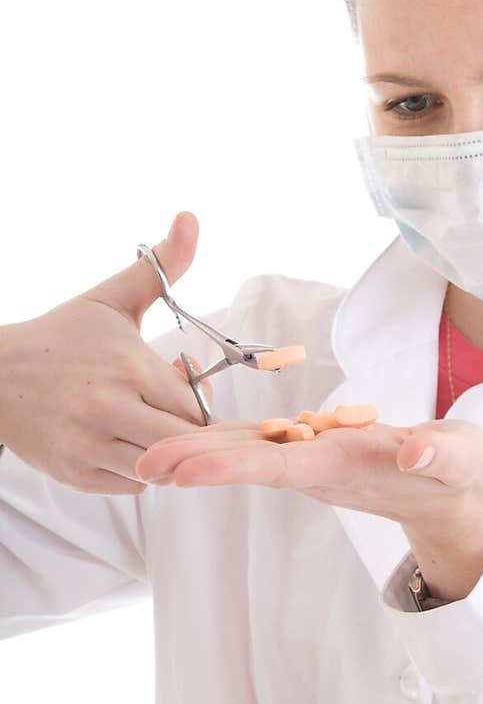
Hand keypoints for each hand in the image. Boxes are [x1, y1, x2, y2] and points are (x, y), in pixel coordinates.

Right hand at [0, 211, 219, 493]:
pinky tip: (123, 440)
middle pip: (185, 442)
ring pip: (161, 468)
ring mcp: (89, 446)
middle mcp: (108, 410)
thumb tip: (192, 218)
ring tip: (145, 422)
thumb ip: (161, 265)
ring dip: (165, 452)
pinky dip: (139, 470)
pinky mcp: (75, 474)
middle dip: (188, 430)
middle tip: (169, 408)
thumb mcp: (112, 299)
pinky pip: (134, 486)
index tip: (177, 381)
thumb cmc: (63, 336)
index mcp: (126, 368)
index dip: (199, 400)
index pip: (196, 407)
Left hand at [134, 413, 482, 542]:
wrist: (451, 498)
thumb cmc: (460, 474)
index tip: (182, 473)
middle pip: (248, 463)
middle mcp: (318, 468)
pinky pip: (261, 444)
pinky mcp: (312, 453)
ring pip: (248, 453)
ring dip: (199, 453)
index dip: (229, 468)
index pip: (279, 467)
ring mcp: (311, 463)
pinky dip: (223, 439)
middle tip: (140, 463)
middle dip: (196, 462)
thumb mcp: (464, 458)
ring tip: (146, 456)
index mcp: (346, 465)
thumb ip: (442, 452)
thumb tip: (414, 450)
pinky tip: (190, 431)